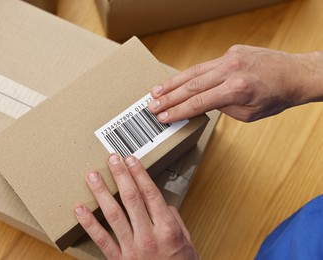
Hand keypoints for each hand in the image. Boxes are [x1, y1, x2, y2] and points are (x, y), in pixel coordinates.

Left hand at [74, 154, 197, 258]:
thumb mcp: (187, 242)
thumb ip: (174, 220)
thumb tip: (161, 204)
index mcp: (167, 229)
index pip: (150, 194)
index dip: (138, 174)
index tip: (130, 159)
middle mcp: (149, 236)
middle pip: (131, 198)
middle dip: (120, 175)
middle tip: (111, 158)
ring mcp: (132, 248)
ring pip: (114, 214)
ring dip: (102, 193)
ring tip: (92, 176)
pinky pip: (102, 240)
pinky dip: (89, 223)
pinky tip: (79, 209)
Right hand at [148, 45, 322, 121]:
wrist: (295, 74)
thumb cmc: (275, 97)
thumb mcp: (249, 114)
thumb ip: (223, 108)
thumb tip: (205, 103)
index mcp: (237, 89)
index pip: (199, 103)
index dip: (178, 111)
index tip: (163, 117)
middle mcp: (231, 70)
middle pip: (191, 86)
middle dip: (169, 98)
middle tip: (152, 106)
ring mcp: (230, 58)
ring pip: (194, 71)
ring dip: (173, 83)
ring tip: (156, 92)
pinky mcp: (231, 51)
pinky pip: (205, 65)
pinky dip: (189, 74)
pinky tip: (176, 81)